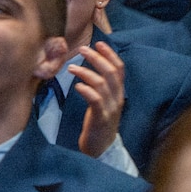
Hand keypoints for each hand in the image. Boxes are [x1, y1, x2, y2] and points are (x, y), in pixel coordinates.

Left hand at [71, 42, 125, 157]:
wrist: (102, 148)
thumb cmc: (99, 123)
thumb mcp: (104, 102)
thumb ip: (101, 87)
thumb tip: (91, 69)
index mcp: (119, 93)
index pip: (119, 69)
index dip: (110, 54)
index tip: (99, 43)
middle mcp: (117, 98)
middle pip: (111, 72)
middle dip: (97, 58)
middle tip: (82, 49)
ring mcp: (110, 108)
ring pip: (102, 83)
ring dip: (86, 72)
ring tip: (71, 68)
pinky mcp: (101, 118)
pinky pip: (95, 99)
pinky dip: (86, 90)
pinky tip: (76, 86)